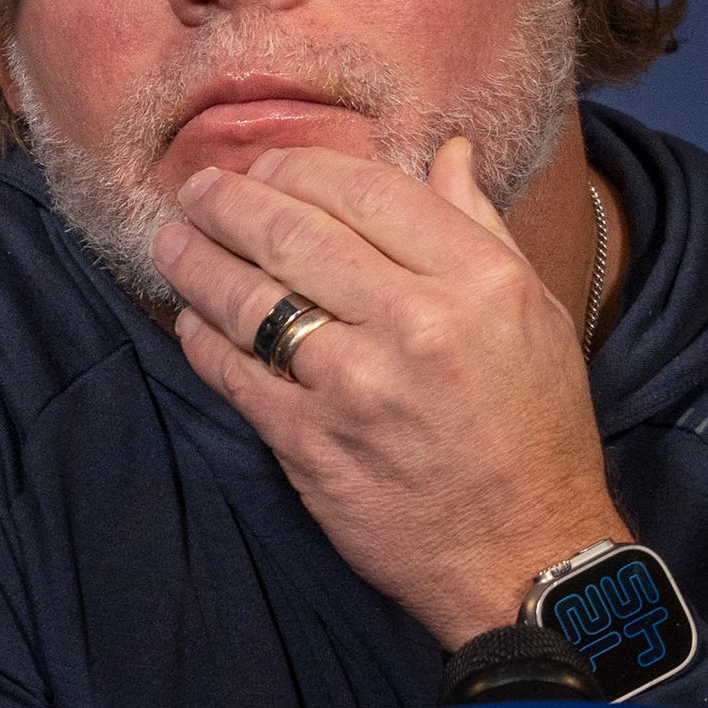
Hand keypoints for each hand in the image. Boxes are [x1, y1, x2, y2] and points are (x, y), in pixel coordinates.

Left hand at [151, 136, 622, 653]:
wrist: (524, 556)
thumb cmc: (534, 431)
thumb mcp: (534, 316)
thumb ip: (481, 227)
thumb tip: (446, 152)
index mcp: (478, 281)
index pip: (366, 190)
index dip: (298, 167)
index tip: (264, 165)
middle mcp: (416, 323)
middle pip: (294, 233)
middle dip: (231, 201)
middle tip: (199, 189)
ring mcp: (355, 385)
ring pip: (250, 298)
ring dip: (197, 261)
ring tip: (173, 241)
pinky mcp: (310, 444)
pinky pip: (233, 372)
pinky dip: (202, 337)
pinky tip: (191, 319)